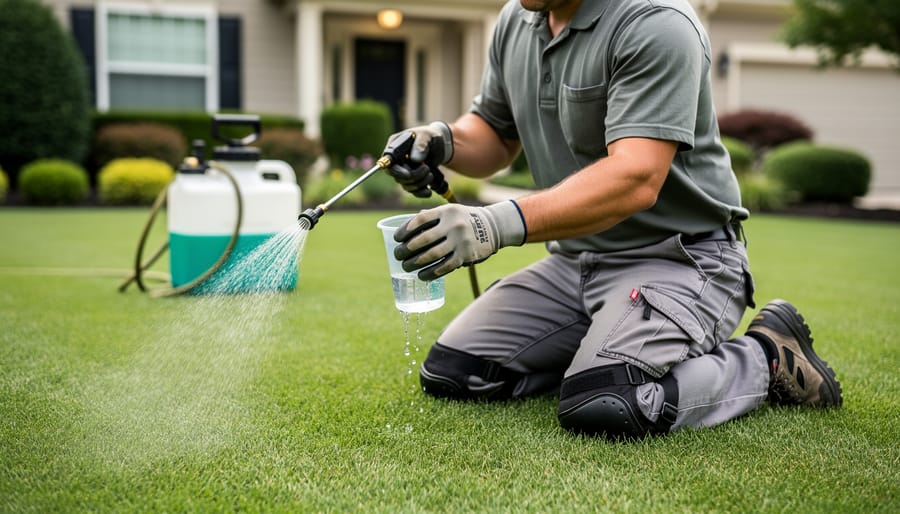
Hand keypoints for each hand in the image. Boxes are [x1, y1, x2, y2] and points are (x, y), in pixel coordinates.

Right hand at [382, 121, 453, 197]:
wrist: (439, 145)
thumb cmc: (431, 136)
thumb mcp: (427, 135)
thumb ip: (421, 144)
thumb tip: (415, 159)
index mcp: (395, 147)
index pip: (388, 162)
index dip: (396, 170)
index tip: (408, 174)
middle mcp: (396, 160)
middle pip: (397, 176)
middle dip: (413, 176)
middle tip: (426, 169)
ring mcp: (403, 171)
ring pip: (405, 185)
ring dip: (419, 183)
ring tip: (430, 174)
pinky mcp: (411, 179)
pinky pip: (412, 191)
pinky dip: (421, 192)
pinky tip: (428, 191)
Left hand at [393, 201, 526, 280]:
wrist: (493, 226)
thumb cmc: (464, 219)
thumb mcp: (450, 211)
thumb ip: (430, 218)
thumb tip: (406, 230)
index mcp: (446, 211)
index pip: (419, 220)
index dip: (405, 230)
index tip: (396, 239)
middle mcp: (453, 225)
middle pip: (423, 239)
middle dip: (406, 250)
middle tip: (398, 256)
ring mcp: (460, 241)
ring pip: (432, 255)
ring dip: (415, 264)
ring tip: (406, 267)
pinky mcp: (466, 256)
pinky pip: (444, 267)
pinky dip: (430, 273)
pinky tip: (422, 276)